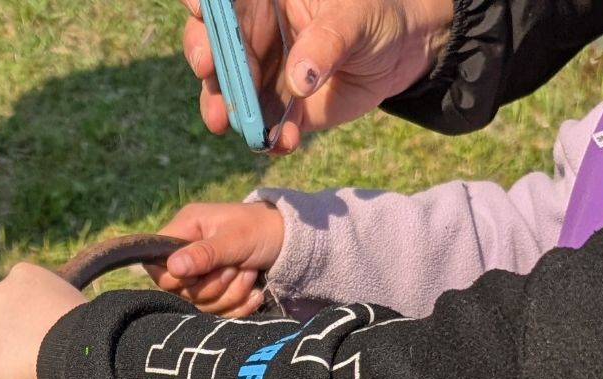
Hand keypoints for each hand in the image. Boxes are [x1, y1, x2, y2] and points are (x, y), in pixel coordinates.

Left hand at [0, 263, 87, 378]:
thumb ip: (51, 307)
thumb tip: (54, 326)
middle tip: (39, 360)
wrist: (77, 350)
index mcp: (21, 275)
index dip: (31, 322)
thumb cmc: (87, 327)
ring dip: (10, 369)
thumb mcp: (71, 302)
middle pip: (0, 325)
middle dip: (14, 342)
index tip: (46, 337)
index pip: (18, 300)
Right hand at [149, 201, 283, 316]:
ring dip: (231, 295)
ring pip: (200, 305)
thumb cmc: (262, 230)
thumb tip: (173, 267)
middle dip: (214, 286)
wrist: (291, 243)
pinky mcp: (216, 294)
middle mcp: (187, 253)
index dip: (178, 277)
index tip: (205, 270)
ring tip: (250, 274)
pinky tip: (255, 294)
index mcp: (184, 230)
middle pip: (180, 291)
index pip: (156, 265)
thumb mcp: (236, 239)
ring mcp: (201, 275)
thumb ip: (204, 253)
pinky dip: (239, 307)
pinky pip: (217, 314)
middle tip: (237, 268)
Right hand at [180, 0, 450, 152]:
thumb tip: (299, 79)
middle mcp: (254, 34)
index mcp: (264, 0)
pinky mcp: (278, 110)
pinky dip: (269, 138)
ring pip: (227, 91)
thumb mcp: (357, 18)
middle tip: (208, 70)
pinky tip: (283, 141)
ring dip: (225, 107)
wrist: (401, 54)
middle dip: (206, 58)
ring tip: (232, 122)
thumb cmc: (377, 16)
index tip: (201, 7)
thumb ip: (326, 42)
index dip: (204, 3)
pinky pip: (263, 127)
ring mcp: (262, 75)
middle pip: (212, 44)